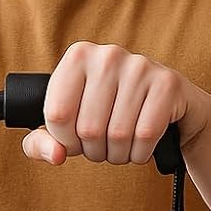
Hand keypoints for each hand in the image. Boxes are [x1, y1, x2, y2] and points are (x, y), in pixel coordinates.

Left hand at [21, 41, 210, 167]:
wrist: (168, 110)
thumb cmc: (110, 117)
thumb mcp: (70, 128)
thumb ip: (43, 143)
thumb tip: (55, 155)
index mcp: (77, 57)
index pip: (56, 115)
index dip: (65, 141)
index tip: (76, 139)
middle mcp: (108, 55)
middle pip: (88, 130)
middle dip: (94, 151)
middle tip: (104, 144)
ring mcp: (139, 66)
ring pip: (117, 135)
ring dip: (119, 155)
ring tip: (123, 144)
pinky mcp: (167, 83)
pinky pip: (145, 135)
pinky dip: (141, 152)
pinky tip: (143, 143)